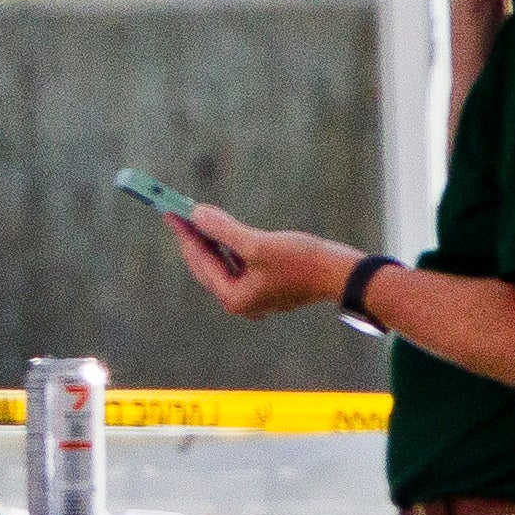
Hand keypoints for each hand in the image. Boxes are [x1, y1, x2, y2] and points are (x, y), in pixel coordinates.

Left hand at [166, 201, 360, 326]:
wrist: (343, 274)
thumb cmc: (303, 261)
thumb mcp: (258, 244)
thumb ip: (223, 230)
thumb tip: (196, 214)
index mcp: (233, 298)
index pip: (201, 261)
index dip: (185, 234)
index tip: (171, 213)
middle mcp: (240, 302)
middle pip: (207, 266)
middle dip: (194, 239)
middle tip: (178, 213)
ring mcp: (254, 297)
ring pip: (222, 265)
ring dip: (211, 242)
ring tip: (197, 218)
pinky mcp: (267, 287)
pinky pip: (238, 265)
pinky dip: (229, 248)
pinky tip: (224, 232)